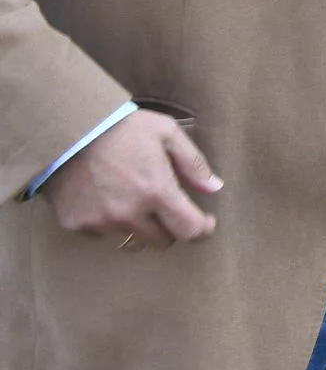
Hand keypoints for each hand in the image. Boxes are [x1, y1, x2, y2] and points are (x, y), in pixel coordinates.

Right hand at [39, 110, 221, 248]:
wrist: (67, 129)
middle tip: (166, 208)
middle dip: (171, 228)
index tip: (206, 222)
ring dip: (140, 228)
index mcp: (156, 191)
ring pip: (132, 240)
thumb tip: (214, 187)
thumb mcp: (166, 133)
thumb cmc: (121, 127)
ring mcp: (101, 222)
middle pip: (162, 242)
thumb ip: (193, 163)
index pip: (189, 230)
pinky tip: (106, 199)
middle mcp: (129, 213)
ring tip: (135, 201)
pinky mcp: (77, 224)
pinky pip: (102, 234)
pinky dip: (109, 223)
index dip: (203, 230)